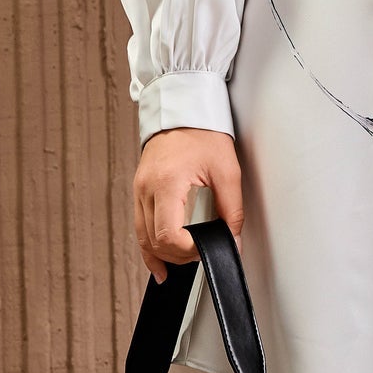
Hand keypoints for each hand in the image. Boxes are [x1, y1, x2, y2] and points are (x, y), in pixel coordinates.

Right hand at [134, 127, 244, 283]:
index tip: (205, 248)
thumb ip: (232, 210)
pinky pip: (139, 226)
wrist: (184, 108)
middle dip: (179, 254)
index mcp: (167, 183)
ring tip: (184, 261)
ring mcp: (139, 189)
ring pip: (143, 238)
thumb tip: (233, 240)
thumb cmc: (203, 132)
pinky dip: (149, 246)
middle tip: (202, 251)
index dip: (187, 250)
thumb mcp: (227, 170)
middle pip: (154, 241)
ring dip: (164, 254)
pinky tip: (158, 263)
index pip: (167, 235)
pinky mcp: (140, 189)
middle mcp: (147, 188)